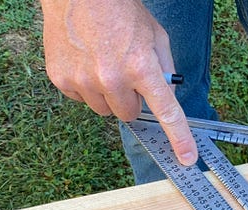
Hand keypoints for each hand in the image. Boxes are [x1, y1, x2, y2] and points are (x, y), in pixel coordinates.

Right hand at [40, 0, 196, 164]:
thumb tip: (169, 98)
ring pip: (105, 110)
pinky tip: (87, 63)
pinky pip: (82, 100)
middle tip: (127, 75)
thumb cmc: (121, 11)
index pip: (166, 111)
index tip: (186, 158)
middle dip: (132, 100)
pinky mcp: (61, 79)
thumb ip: (166, 70)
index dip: (179, 138)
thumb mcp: (156, 37)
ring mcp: (84, 80)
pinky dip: (87, 88)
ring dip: (109, 96)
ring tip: (104, 65)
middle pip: (130, 115)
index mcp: (142, 67)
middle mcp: (112, 78)